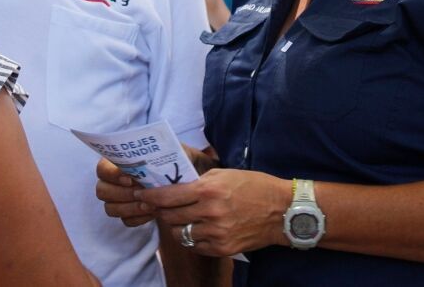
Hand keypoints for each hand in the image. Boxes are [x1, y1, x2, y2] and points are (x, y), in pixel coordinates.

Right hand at [95, 158, 153, 226]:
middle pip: (102, 191)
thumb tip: (146, 164)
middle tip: (142, 192)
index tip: (130, 179)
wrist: (166, 180)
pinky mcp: (124, 215)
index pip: (102, 170)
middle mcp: (107, 184)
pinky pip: (126, 221)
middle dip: (124, 193)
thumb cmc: (155, 163)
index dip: (113, 175)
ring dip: (132, 208)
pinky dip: (139, 218)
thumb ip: (144, 159)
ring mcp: (113, 201)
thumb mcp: (150, 157)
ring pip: (111, 209)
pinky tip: (152, 212)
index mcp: (109, 165)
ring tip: (150, 204)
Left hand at [138, 169, 289, 255]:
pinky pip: (195, 246)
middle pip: (169, 217)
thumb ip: (197, 181)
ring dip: (176, 226)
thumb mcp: (223, 174)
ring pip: (180, 234)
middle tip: (160, 206)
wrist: (282, 211)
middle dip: (161, 211)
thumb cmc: (253, 186)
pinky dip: (192, 238)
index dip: (149, 196)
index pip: (167, 197)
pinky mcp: (222, 248)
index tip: (141, 194)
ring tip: (181, 218)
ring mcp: (216, 234)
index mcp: (207, 191)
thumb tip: (173, 184)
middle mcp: (209, 213)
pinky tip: (198, 229)